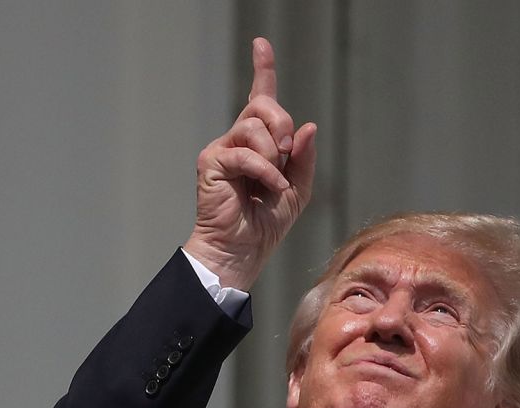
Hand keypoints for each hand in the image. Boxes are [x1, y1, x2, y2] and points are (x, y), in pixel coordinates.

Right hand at [183, 37, 316, 290]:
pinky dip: (266, 171)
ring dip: (274, 154)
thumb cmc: (266, 224)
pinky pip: (246, 153)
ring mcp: (223, 149)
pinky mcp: (212, 163)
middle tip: (288, 155)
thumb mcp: (297, 189)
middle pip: (264, 105)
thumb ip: (303, 158)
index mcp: (258, 143)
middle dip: (283, 125)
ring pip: (254, 126)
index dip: (262, 70)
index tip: (261, 44)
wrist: (242, 251)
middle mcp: (238, 140)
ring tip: (275, 181)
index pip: (260, 98)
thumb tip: (308, 126)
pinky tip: (271, 188)